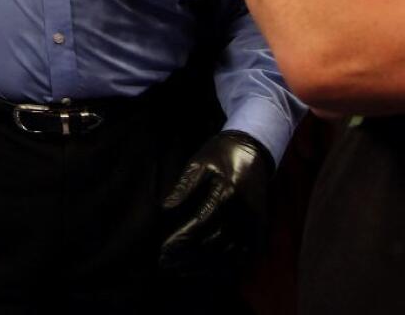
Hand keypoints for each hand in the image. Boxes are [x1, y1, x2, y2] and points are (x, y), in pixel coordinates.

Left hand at [160, 130, 272, 275]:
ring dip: (204, 265)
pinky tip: (205, 271)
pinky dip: (224, 267)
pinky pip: (243, 256)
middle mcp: (243, 212)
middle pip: (213, 242)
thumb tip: (164, 208)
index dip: (181, 238)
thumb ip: (183, 186)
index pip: (200, 222)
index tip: (163, 249)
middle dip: (188, 255)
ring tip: (179, 270)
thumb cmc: (219, 155)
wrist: (252, 151)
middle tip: (165, 263)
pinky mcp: (260, 231)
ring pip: (228, 254)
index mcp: (227, 192)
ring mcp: (254, 224)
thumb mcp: (198, 164)